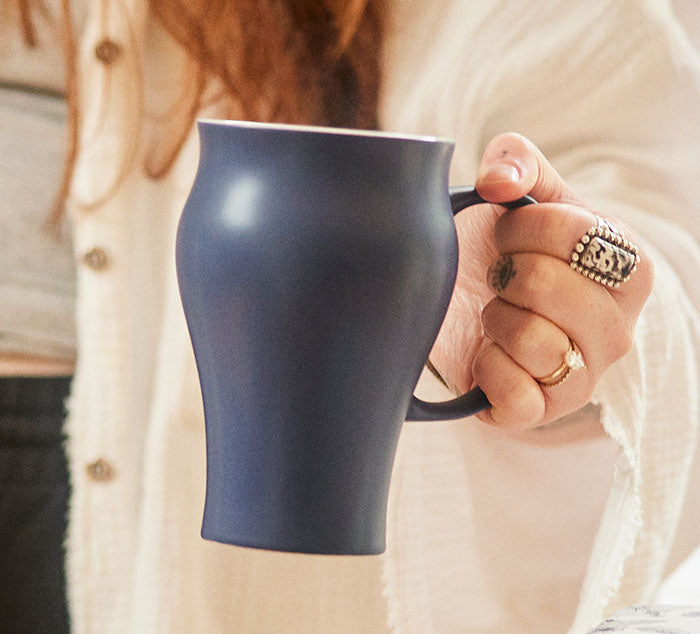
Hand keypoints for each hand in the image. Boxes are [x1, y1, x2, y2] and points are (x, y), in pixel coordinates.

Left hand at [429, 133, 653, 428]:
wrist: (474, 305)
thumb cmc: (504, 249)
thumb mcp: (515, 196)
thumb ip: (516, 162)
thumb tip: (499, 180)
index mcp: (628, 269)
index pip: (574, 233)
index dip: (518, 226)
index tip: (507, 234)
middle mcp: (618, 329)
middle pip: (545, 284)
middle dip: (504, 271)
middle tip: (500, 276)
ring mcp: (585, 376)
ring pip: (533, 342)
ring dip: (494, 318)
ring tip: (497, 313)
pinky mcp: (544, 413)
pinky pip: (518, 398)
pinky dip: (488, 370)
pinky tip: (488, 352)